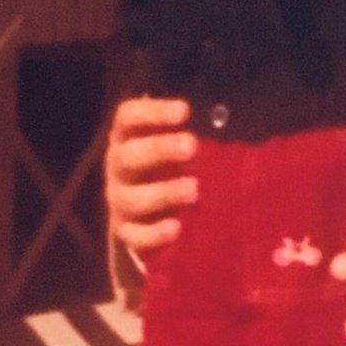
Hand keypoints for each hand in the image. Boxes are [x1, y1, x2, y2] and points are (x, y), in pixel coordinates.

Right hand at [105, 96, 198, 252]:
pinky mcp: (126, 231)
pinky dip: (153, 234)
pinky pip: (134, 235)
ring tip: (194, 189)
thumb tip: (226, 118)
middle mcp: (119, 167)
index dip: (152, 112)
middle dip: (159, 149)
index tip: (185, 110)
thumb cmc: (170, 165)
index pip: (128, 117)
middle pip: (128, 155)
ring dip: (163, 192)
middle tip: (191, 145)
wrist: (149, 211)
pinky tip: (176, 228)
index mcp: (128, 137)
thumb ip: (191, 132)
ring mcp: (119, 201)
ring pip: (131, 198)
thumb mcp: (177, 144)